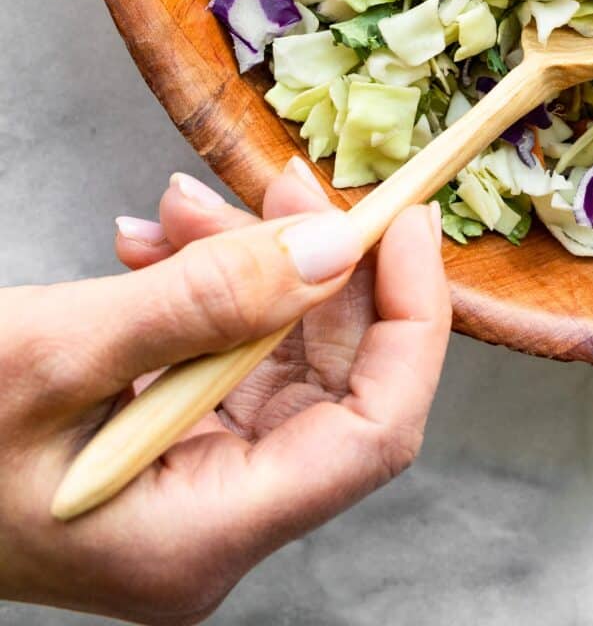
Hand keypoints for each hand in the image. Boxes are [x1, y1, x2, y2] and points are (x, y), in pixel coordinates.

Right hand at [0, 160, 449, 623]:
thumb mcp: (55, 354)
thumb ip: (201, 301)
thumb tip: (329, 249)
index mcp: (197, 539)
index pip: (371, 434)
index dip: (407, 321)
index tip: (401, 221)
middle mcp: (206, 526)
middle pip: (331, 386)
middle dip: (316, 270)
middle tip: (281, 182)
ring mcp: (182, 490)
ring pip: (273, 358)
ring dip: (246, 265)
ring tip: (177, 205)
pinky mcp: (153, 448)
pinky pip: (216, 357)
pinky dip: (200, 287)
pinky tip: (151, 241)